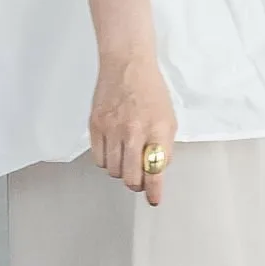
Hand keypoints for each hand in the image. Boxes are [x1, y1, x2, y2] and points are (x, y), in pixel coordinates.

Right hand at [89, 50, 177, 203]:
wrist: (127, 65)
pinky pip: (98, 159)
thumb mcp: (169, 119)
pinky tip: (113, 151)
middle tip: (139, 179)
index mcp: (157, 129)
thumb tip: (157, 171)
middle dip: (137, 183)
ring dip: (121, 171)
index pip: (155, 170)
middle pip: (130, 177)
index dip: (154, 191)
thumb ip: (165, 147)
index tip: (154, 199)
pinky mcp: (95, 126)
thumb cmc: (150, 90)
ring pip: (113, 170)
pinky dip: (106, 161)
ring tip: (126, 160)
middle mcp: (134, 131)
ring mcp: (112, 129)